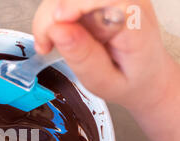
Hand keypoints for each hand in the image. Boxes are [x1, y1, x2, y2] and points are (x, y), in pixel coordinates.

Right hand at [32, 0, 179, 110]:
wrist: (146, 75)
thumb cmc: (128, 80)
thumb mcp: (105, 81)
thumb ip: (84, 58)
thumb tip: (58, 30)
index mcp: (133, 21)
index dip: (76, 3)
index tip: (57, 23)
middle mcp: (126, 0)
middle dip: (51, 15)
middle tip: (45, 44)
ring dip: (49, 16)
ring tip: (48, 43)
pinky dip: (53, 15)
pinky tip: (55, 34)